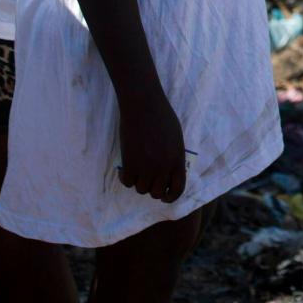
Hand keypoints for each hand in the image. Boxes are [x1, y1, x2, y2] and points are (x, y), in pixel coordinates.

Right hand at [116, 86, 187, 203]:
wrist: (144, 106)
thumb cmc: (161, 117)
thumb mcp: (176, 138)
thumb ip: (174, 157)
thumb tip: (168, 173)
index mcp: (177, 160)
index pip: (178, 189)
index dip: (170, 197)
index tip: (164, 196)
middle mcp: (163, 167)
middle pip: (157, 193)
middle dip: (152, 188)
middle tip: (147, 179)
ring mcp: (146, 167)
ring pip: (141, 189)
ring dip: (139, 182)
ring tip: (137, 170)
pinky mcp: (130, 164)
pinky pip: (127, 182)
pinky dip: (125, 178)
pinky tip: (125, 170)